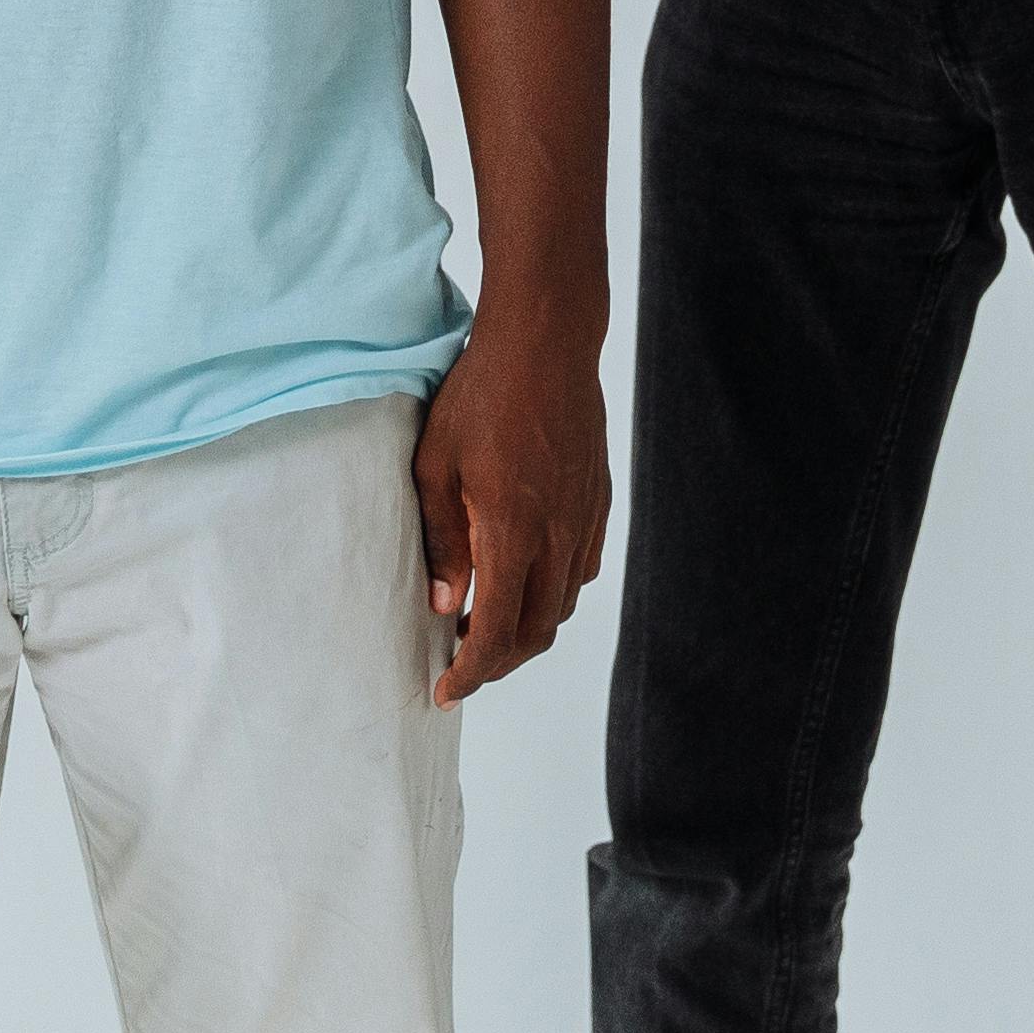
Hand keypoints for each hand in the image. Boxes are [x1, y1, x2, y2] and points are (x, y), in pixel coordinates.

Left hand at [408, 322, 608, 704]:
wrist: (546, 342)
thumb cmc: (482, 395)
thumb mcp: (436, 465)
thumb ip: (441, 540)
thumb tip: (442, 603)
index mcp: (513, 532)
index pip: (496, 631)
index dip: (470, 673)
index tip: (444, 691)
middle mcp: (557, 536)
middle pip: (536, 632)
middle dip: (497, 663)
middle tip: (459, 665)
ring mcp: (584, 518)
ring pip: (562, 604)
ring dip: (525, 628)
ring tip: (483, 622)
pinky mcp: (598, 501)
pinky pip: (580, 568)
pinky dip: (552, 592)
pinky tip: (524, 577)